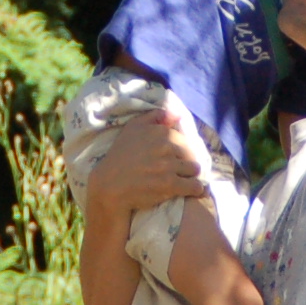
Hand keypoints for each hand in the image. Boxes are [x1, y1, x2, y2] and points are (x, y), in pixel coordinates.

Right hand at [86, 106, 209, 217]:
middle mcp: (166, 146)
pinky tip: (192, 189)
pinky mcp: (169, 184)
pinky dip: (195, 188)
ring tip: (185, 179)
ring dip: (191, 175)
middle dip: (187, 161)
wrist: (110, 184)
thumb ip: (155, 117)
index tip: (177, 157)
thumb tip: (176, 114)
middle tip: (181, 169)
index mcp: (161, 132)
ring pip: (195, 169)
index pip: (185, 140)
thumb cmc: (120, 155)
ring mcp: (168, 166)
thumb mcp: (133, 128)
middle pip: (191, 154)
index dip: (182, 150)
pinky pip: (194, 185)